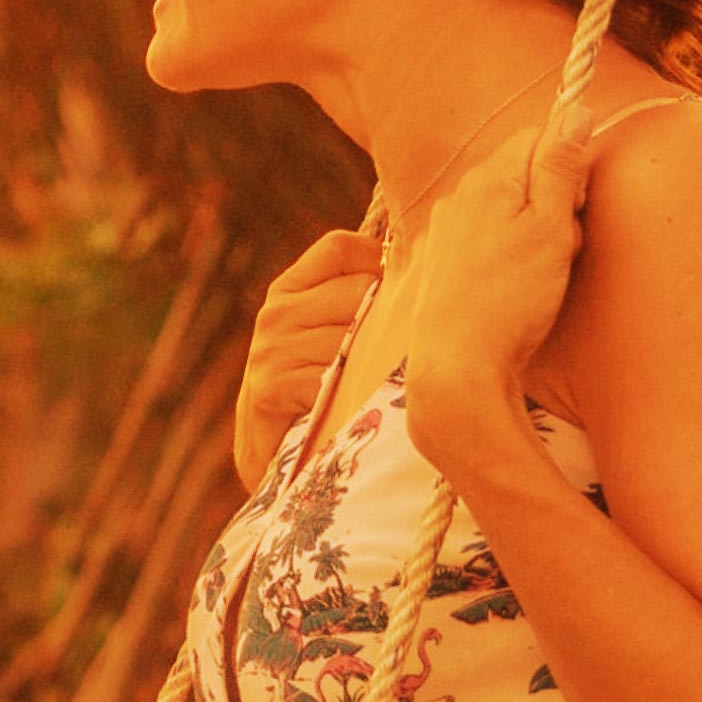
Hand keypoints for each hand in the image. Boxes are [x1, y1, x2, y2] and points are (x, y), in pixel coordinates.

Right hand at [234, 228, 384, 487]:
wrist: (274, 454)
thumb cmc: (320, 387)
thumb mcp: (329, 332)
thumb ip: (358, 300)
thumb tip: (430, 263)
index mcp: (288, 289)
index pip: (340, 247)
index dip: (378, 262)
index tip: (399, 294)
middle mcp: (276, 313)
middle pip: (357, 289)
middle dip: (385, 318)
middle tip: (398, 348)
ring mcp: (271, 350)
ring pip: (353, 334)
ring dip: (373, 360)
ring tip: (378, 380)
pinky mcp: (271, 387)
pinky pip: (334, 375)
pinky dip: (353, 392)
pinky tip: (354, 403)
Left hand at [400, 100, 596, 473]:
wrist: (458, 367)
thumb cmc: (510, 298)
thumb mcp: (551, 228)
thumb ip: (561, 168)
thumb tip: (577, 110)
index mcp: (486, 180)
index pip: (538, 138)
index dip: (570, 166)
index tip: (581, 205)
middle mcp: (458, 198)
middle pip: (524, 176)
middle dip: (556, 204)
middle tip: (565, 247)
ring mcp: (446, 232)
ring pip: (510, 213)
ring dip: (537, 235)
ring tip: (543, 276)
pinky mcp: (443, 267)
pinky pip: (491, 245)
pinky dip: (513, 259)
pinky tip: (517, 292)